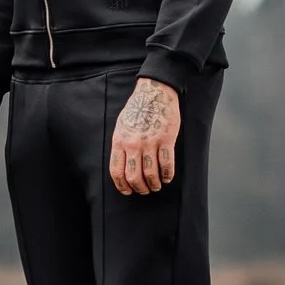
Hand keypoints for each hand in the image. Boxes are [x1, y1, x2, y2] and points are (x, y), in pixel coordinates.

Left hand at [109, 78, 180, 195]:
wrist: (154, 92)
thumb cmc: (138, 109)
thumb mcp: (121, 126)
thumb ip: (121, 144)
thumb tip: (122, 165)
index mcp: (120, 141)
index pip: (117, 171)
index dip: (122, 186)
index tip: (128, 191)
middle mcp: (133, 144)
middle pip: (133, 176)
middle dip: (140, 188)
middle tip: (145, 190)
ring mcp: (150, 142)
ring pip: (150, 174)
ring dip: (154, 184)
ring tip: (157, 186)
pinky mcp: (166, 139)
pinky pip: (166, 164)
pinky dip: (167, 175)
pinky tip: (167, 177)